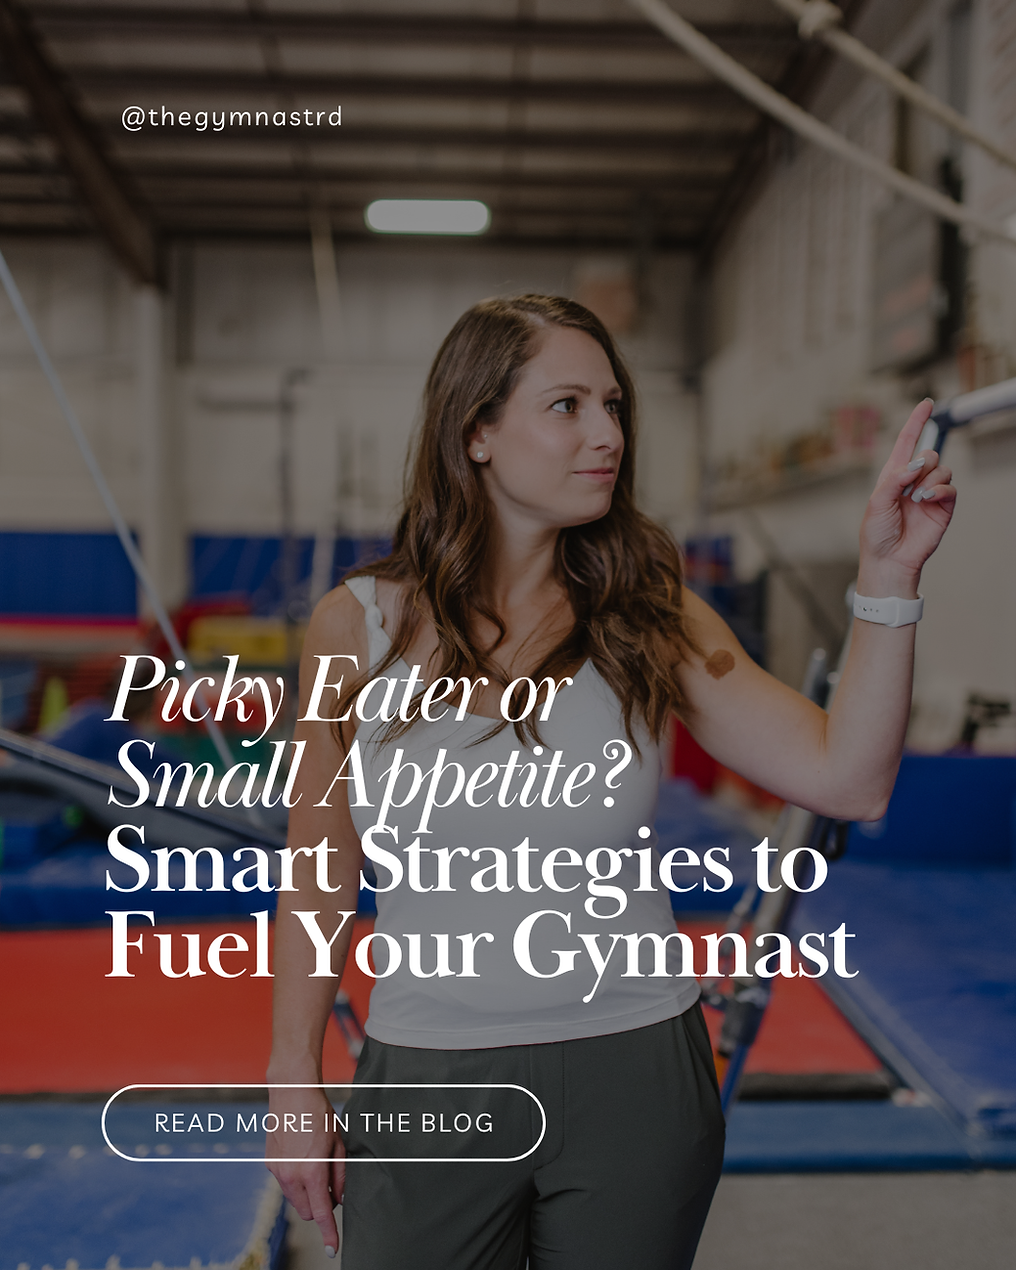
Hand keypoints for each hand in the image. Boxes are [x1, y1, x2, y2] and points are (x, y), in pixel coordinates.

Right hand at [266, 1085, 344, 1257]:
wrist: (292, 1091)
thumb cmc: (318, 1113)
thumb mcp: (338, 1143)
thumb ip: (340, 1175)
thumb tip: (339, 1199)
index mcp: (311, 1171)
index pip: (321, 1213)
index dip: (329, 1233)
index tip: (332, 1248)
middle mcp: (290, 1175)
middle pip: (306, 1211)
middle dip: (319, 1206)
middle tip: (329, 1185)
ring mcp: (277, 1170)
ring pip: (294, 1198)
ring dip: (306, 1193)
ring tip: (315, 1163)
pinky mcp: (269, 1163)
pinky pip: (285, 1183)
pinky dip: (295, 1179)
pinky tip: (302, 1155)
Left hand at [858, 398, 956, 595]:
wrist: (889, 560)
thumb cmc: (876, 534)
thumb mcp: (876, 502)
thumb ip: (895, 479)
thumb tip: (916, 463)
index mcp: (893, 475)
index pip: (907, 441)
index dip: (916, 421)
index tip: (926, 403)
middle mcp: (913, 481)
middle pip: (930, 454)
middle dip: (923, 464)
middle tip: (909, 487)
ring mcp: (929, 493)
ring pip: (943, 469)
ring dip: (930, 480)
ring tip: (916, 499)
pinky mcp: (943, 507)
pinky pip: (951, 488)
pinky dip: (941, 490)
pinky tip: (928, 500)